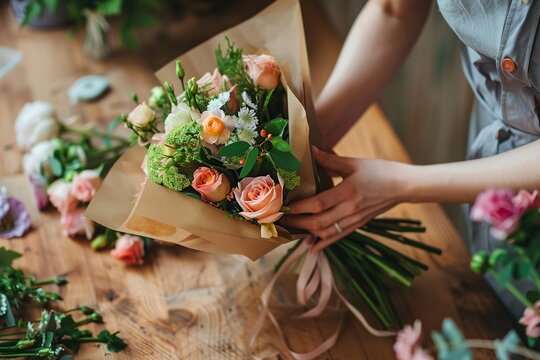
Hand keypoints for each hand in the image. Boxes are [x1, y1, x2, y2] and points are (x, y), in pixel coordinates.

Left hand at [281, 147, 410, 251]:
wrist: (404, 186)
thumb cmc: (381, 171)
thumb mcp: (354, 163)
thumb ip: (330, 160)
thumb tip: (310, 151)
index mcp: (348, 192)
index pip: (318, 204)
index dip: (299, 208)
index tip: (284, 207)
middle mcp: (350, 210)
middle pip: (318, 222)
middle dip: (298, 222)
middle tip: (282, 219)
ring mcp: (354, 220)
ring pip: (326, 233)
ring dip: (307, 233)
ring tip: (292, 229)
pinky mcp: (358, 224)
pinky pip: (337, 237)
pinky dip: (323, 243)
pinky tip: (311, 247)